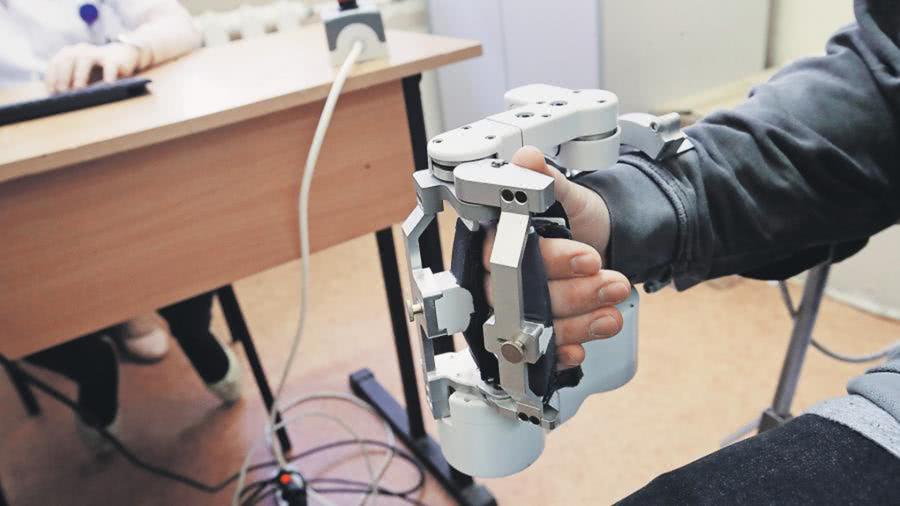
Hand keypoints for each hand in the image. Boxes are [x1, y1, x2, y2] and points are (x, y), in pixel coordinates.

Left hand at [45, 43, 140, 92]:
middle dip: (62, 76)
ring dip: (80, 75)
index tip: (51, 93)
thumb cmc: (97, 72)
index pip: (55, 64)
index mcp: (69, 54)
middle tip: (61, 91)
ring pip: (85, 60)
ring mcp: (97, 53)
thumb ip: (70, 84)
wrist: (122, 57)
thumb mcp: (81, 76)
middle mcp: (81, 51)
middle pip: (67, 59)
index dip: (52, 77)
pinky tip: (107, 85)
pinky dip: (108, 75)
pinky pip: (110, 66)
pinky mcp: (114, 59)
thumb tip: (59, 102)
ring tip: (78, 89)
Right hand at [484, 146, 627, 367]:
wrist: (601, 241)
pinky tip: (580, 349)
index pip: (514, 256)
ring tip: (613, 310)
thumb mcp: (568, 194)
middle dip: (574, 294)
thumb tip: (527, 158)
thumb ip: (546, 180)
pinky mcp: (534, 331)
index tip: (589, 257)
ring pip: (536, 325)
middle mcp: (501, 277)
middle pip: (524, 296)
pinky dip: (561, 352)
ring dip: (578, 322)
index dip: (553, 260)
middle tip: (612, 283)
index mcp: (499, 240)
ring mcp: (517, 307)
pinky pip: (539, 350)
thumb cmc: (575, 218)